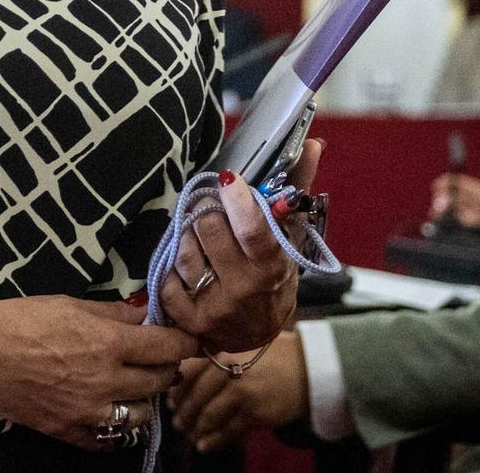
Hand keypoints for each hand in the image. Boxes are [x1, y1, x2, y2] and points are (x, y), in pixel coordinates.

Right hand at [0, 296, 195, 450]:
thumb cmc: (23, 318)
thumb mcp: (71, 303)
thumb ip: (113, 312)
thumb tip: (144, 313)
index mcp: (110, 344)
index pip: (169, 348)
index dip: (186, 343)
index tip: (190, 340)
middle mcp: (107, 381)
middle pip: (160, 381)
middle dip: (167, 368)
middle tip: (161, 359)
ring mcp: (90, 411)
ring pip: (141, 415)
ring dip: (145, 400)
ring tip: (136, 386)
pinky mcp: (70, 431)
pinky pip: (107, 438)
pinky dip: (115, 427)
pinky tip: (111, 413)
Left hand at [158, 139, 320, 354]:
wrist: (255, 333)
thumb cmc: (273, 275)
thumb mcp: (289, 237)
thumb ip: (297, 189)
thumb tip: (313, 145)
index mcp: (272, 267)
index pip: (253, 232)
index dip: (238, 202)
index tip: (229, 178)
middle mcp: (243, 289)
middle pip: (208, 229)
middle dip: (206, 209)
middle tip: (210, 205)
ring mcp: (214, 308)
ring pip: (183, 250)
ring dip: (187, 235)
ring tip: (199, 236)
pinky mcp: (187, 321)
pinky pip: (166, 277)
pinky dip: (173, 265)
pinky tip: (190, 265)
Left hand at [168, 332, 309, 453]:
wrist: (308, 369)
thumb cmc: (274, 356)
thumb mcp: (243, 346)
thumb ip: (216, 356)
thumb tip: (183, 374)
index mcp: (224, 350)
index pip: (190, 371)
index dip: (177, 389)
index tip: (169, 400)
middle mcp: (231, 369)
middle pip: (196, 396)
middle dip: (183, 412)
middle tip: (176, 421)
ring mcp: (243, 392)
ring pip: (209, 415)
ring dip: (195, 428)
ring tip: (188, 434)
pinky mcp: (256, 414)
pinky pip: (228, 431)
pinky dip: (213, 441)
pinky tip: (203, 446)